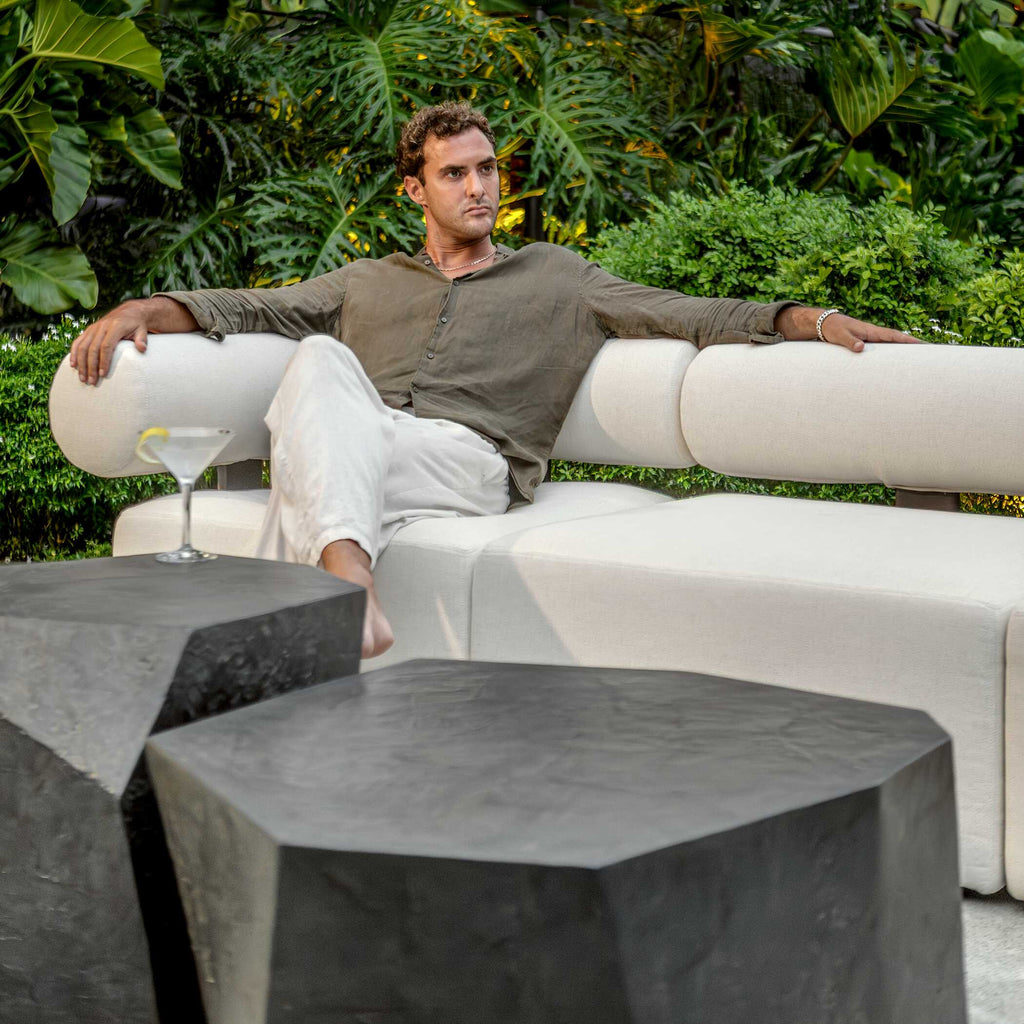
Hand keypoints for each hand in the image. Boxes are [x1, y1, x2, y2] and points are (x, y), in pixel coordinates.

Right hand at [69, 297, 196, 384]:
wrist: (129, 312)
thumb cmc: (137, 325)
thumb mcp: (142, 330)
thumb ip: (142, 339)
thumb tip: (142, 348)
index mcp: (115, 327)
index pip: (106, 346)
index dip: (103, 361)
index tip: (103, 374)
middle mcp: (101, 326)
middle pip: (92, 348)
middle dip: (91, 366)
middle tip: (92, 382)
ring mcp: (93, 328)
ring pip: (83, 347)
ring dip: (81, 363)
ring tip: (83, 378)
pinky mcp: (88, 330)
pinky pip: (78, 342)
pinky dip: (74, 353)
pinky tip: (73, 365)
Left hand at [774, 306, 921, 352]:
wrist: (824, 324)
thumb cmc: (833, 328)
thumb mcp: (840, 335)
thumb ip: (850, 341)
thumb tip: (861, 349)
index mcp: (872, 331)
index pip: (895, 336)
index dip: (909, 341)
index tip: (924, 345)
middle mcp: (875, 335)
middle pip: (898, 342)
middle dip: (914, 348)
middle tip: (931, 356)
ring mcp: (871, 340)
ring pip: (892, 347)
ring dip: (904, 354)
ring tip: (919, 364)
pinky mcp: (866, 344)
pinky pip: (882, 351)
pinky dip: (891, 356)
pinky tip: (896, 366)